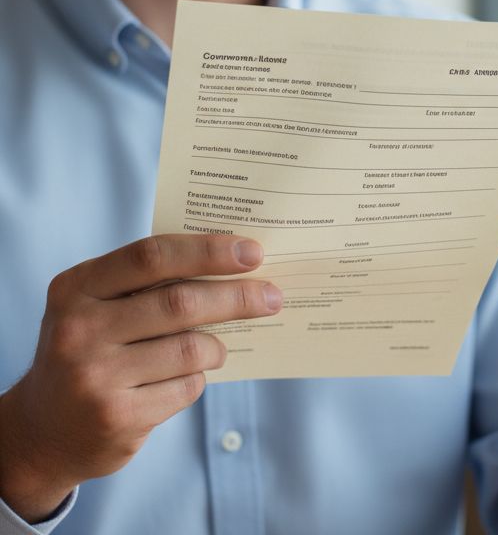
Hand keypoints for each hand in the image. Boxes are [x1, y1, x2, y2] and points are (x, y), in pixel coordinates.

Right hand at [0, 234, 281, 521]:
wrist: (42, 431)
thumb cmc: (90, 348)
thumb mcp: (98, 304)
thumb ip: (150, 281)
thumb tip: (235, 261)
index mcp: (77, 287)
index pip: (153, 255)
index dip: (208, 250)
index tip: (253, 251)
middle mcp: (79, 330)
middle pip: (181, 302)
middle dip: (237, 297)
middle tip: (272, 295)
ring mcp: (94, 378)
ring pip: (190, 349)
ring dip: (217, 347)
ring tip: (218, 348)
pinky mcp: (115, 418)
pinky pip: (185, 388)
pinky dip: (196, 380)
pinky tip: (183, 380)